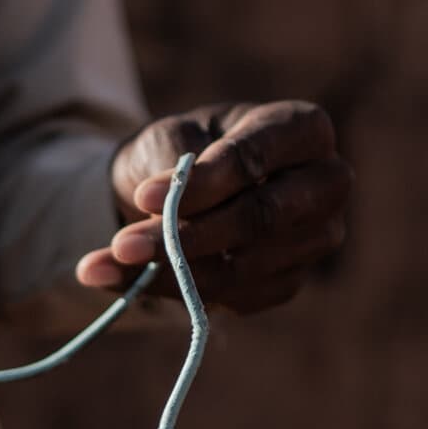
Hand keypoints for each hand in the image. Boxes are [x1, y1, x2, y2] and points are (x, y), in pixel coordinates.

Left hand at [78, 100, 352, 313]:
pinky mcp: (286, 283)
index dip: (202, 182)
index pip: (258, 158)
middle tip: (123, 245)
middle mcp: (325, 184)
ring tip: (102, 265)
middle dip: (186, 236)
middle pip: (261, 219)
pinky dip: (168, 293)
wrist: (179, 190)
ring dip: (167, 273)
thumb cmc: (182, 150)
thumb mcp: (169, 136)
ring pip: (242, 268)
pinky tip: (119, 280)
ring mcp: (313, 239)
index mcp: (302, 130)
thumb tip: (161, 205)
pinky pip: (230, 299)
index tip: (143, 196)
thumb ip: (171, 160)